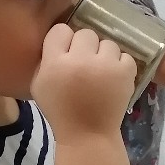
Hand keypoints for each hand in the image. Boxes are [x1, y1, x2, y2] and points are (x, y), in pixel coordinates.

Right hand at [32, 24, 135, 143]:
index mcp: (55, 63)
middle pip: (85, 33)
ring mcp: (105, 65)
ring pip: (107, 43)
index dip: (63, 41)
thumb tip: (60, 40)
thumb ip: (46, 59)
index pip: (60, 30)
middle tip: (85, 64)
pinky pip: (125, 55)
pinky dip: (120, 65)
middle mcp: (80, 60)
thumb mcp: (39, 85)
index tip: (66, 54)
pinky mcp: (125, 72)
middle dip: (85, 47)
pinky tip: (113, 78)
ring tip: (101, 73)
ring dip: (104, 55)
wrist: (88, 134)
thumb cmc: (60, 111)